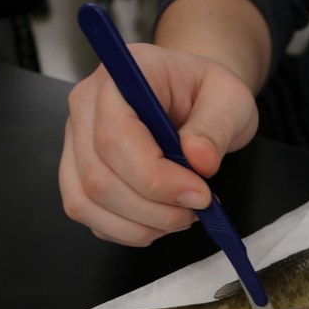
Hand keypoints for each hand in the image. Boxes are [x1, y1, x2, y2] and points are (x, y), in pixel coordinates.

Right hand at [59, 43, 257, 245]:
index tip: (199, 194)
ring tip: (182, 215)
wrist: (194, 95)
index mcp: (120, 78)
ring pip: (87, 202)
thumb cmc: (206, 91)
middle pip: (98, 177)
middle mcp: (86, 108)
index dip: (156, 179)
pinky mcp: (79, 171)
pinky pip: (89, 214)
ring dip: (141, 225)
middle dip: (154, 209)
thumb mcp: (230, 98)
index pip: (115, 137)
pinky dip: (128, 229)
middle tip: (198, 208)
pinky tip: (161, 220)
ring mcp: (77, 142)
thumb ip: (215, 127)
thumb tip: (198, 160)